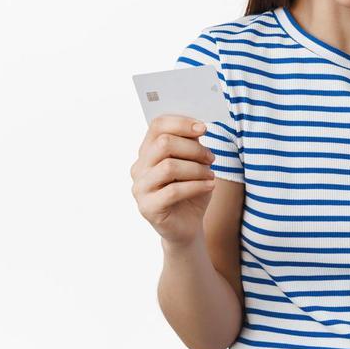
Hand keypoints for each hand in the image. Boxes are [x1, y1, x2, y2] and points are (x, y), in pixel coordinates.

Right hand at [130, 114, 218, 245]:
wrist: (187, 225)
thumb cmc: (191, 191)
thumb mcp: (195, 163)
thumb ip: (191, 145)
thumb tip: (197, 128)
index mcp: (148, 152)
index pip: (157, 125)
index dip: (181, 122)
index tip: (204, 128)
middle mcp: (139, 167)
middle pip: (163, 143)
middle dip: (193, 148)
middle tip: (211, 158)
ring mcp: (140, 188)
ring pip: (168, 166)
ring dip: (196, 169)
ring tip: (210, 175)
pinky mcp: (147, 208)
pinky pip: (173, 191)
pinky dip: (196, 186)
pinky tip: (209, 186)